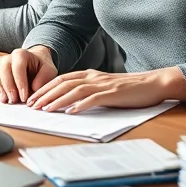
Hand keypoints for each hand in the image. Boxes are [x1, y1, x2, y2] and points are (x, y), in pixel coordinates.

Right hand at [0, 46, 57, 103]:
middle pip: (4, 70)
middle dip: (8, 87)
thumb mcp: (49, 71)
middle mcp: (9, 57)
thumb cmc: (42, 68)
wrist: (35, 63)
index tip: (24, 97)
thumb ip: (43, 78)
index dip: (20, 83)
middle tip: (13, 101)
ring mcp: (0, 64)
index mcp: (22, 54)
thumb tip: (33, 89)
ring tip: (5, 101)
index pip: (18, 67)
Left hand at [27, 68, 185, 113]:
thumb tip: (71, 104)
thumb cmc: (130, 88)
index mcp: (90, 74)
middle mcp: (94, 77)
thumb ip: (90, 91)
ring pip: (75, 90)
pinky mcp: (113, 93)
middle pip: (63, 83)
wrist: (154, 83)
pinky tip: (71, 112)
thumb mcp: (105, 87)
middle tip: (31, 105)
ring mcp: (103, 84)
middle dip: (45, 94)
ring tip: (45, 109)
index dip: (45, 89)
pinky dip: (81, 105)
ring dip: (58, 100)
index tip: (33, 99)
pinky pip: (94, 98)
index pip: (62, 80)